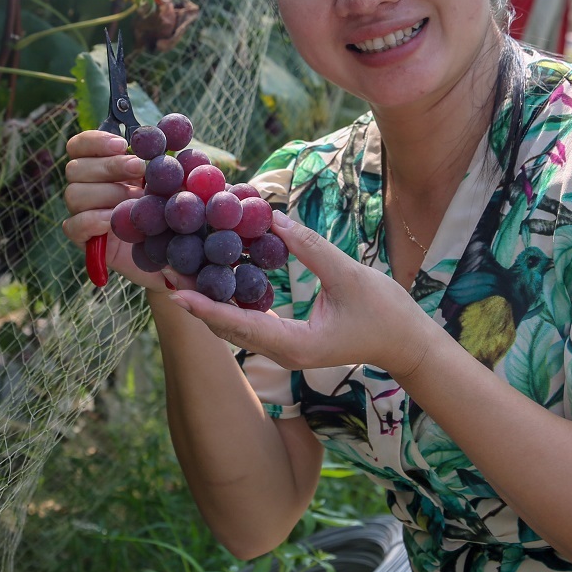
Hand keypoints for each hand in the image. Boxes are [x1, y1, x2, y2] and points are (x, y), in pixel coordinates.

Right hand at [60, 129, 195, 293]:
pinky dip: (93, 219)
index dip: (94, 141)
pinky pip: (73, 225)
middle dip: (108, 165)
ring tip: (135, 199)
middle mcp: (88, 188)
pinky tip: (115, 220)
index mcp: (103, 167)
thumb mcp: (176, 182)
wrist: (176, 256)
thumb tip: (176, 129)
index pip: (79, 146)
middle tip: (139, 169)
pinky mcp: (85, 241)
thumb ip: (169, 157)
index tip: (122, 144)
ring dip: (105, 192)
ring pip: (74, 194)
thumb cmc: (173, 212)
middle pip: (75, 168)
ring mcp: (84, 214)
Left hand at [165, 211, 434, 372]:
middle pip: (227, 328)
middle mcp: (281, 352)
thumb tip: (273, 219)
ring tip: (180, 271)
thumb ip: (311, 249)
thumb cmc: (386, 313)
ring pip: (235, 327)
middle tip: (165, 270)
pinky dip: (230, 300)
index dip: (205, 306)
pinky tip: (216, 276)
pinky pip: (250, 321)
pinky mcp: (288, 339)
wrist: (407, 344)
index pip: (239, 325)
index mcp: (294, 345)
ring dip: (209, 300)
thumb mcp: (350, 276)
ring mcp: (283, 349)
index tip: (174, 290)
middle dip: (196, 300)